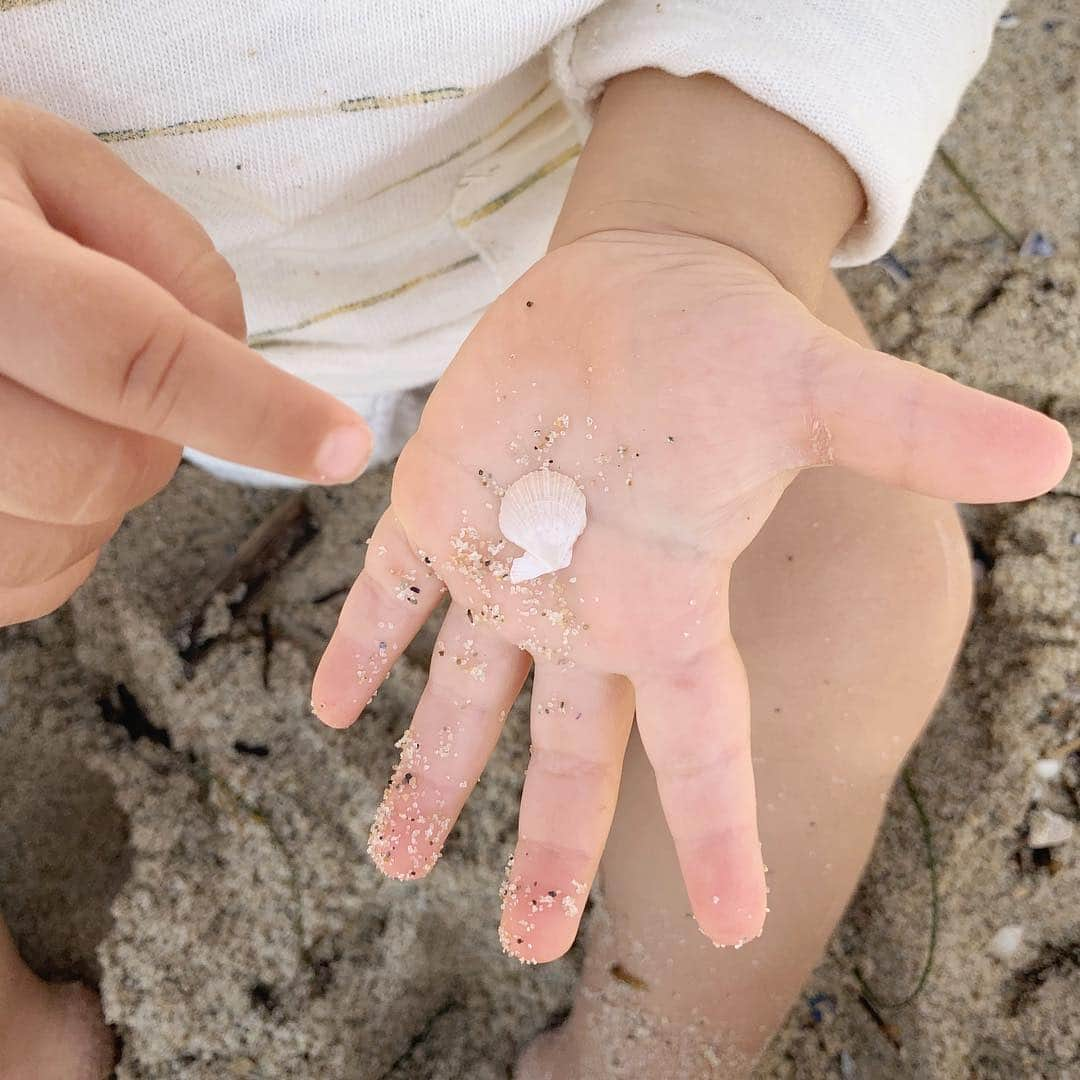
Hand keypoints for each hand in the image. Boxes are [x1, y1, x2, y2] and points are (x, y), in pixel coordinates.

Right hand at [0, 100, 370, 625]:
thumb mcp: (55, 166)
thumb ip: (165, 253)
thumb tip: (236, 360)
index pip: (131, 357)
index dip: (252, 412)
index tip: (343, 447)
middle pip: (98, 470)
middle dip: (153, 446)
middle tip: (120, 389)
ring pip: (60, 542)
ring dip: (103, 497)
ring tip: (59, 417)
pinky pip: (21, 584)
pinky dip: (62, 541)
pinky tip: (37, 471)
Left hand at [312, 228, 1070, 960]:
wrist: (639, 282)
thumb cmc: (725, 334)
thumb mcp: (811, 387)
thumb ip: (909, 429)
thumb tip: (1052, 455)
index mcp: (671, 596)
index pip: (704, 738)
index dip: (720, 830)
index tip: (733, 918)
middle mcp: (586, 604)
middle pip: (573, 751)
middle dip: (551, 844)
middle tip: (529, 940)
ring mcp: (506, 562)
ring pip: (466, 693)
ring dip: (431, 774)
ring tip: (393, 855)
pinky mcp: (441, 507)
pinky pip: (391, 593)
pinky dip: (363, 646)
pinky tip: (336, 706)